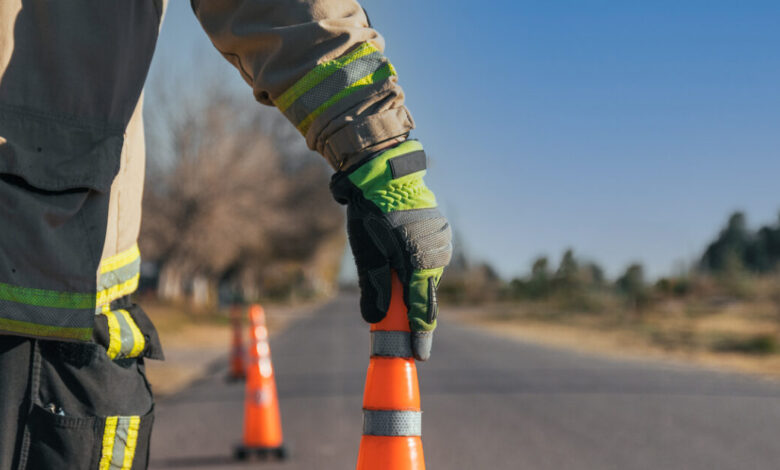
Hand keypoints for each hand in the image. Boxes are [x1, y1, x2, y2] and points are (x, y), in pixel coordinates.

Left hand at [330, 140, 451, 360]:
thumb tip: (374, 319)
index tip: (419, 357)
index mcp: (419, 263)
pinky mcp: (439, 231)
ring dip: (412, 282)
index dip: (419, 337)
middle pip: (424, 293)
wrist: (384, 172)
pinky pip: (429, 257)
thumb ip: (373, 287)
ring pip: (426, 275)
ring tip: (392, 273)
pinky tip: (399, 254)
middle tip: (396, 324)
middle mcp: (436, 254)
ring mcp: (441, 241)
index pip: (420, 310)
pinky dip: (416, 264)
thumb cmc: (371, 213)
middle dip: (411, 308)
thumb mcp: (367, 252)